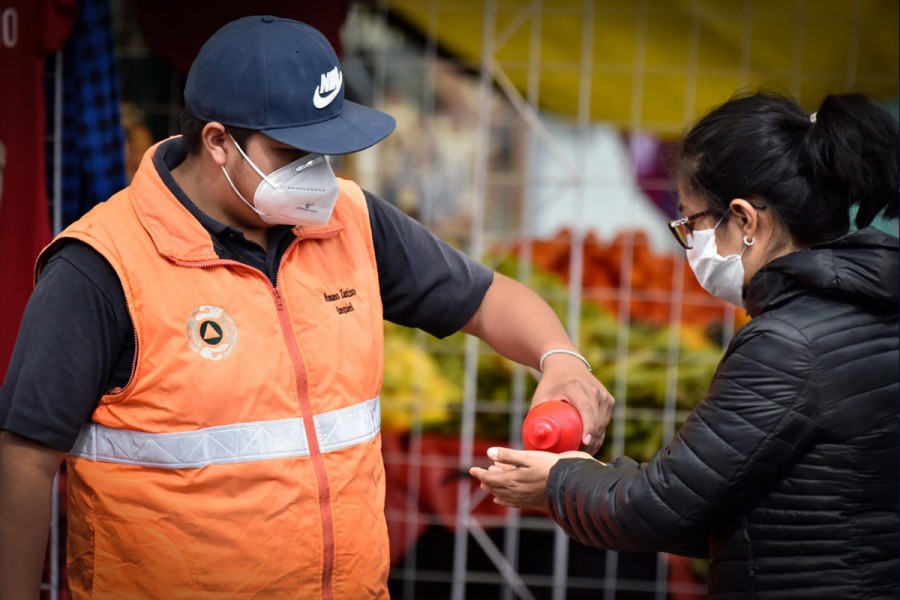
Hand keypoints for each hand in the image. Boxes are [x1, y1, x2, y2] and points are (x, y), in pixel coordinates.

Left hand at [469, 446, 596, 510]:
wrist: (571, 485)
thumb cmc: (550, 467)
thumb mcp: (528, 457)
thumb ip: (508, 456)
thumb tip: (489, 453)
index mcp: (512, 479)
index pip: (490, 478)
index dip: (480, 473)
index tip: (472, 469)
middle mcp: (515, 491)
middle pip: (495, 487)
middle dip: (486, 480)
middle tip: (480, 474)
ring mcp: (523, 499)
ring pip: (502, 495)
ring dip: (494, 488)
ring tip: (487, 484)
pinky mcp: (531, 503)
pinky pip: (511, 503)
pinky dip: (503, 499)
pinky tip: (501, 500)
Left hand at [532, 355, 614, 454]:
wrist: (566, 363)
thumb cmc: (550, 383)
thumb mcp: (540, 396)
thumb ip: (535, 416)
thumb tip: (531, 442)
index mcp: (577, 387)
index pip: (587, 409)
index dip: (588, 427)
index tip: (585, 442)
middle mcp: (594, 390)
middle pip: (596, 421)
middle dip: (589, 442)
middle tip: (575, 456)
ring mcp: (604, 395)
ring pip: (603, 424)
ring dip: (595, 440)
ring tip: (581, 453)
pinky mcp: (609, 399)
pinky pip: (605, 421)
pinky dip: (599, 434)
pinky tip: (590, 445)